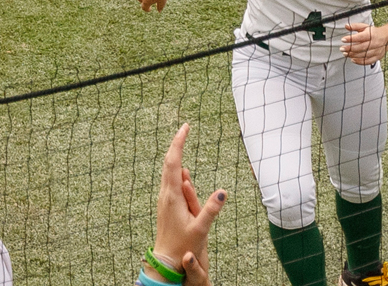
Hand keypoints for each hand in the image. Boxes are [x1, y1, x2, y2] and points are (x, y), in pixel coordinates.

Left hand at [151, 123, 229, 276]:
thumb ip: (211, 209)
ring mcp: (164, 199)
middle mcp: (165, 194)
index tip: (185, 127)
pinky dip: (174, 168)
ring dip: (174, 154)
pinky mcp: (166, 205)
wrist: (166, 260)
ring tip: (181, 140)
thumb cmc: (183, 246)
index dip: (179, 142)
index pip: (174, 162)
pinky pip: (169, 180)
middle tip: (185, 128)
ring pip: (167, 170)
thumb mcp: (200, 228)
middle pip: (168, 161)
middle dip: (176, 143)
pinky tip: (180, 169)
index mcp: (172, 196)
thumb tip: (223, 192)